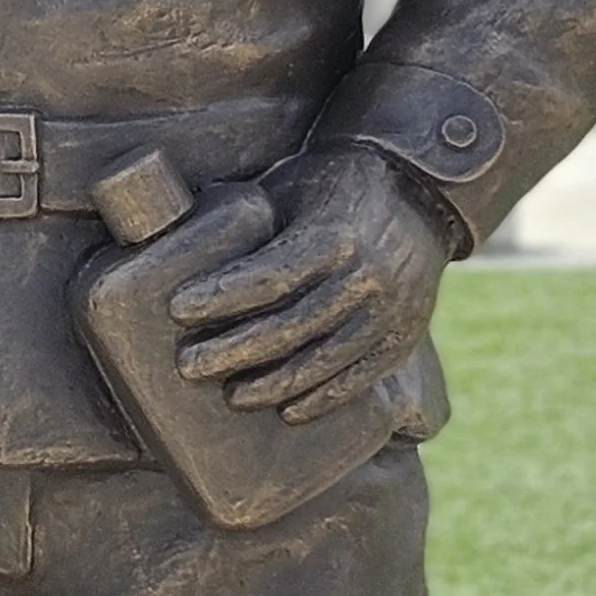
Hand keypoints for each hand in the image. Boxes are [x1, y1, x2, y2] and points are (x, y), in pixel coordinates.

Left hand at [167, 146, 450, 424]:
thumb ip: (250, 226)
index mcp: (335, 236)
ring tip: (233, 395)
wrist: (418, 190)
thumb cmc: (335, 185)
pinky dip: (323, 398)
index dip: (221, 297)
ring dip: (274, 384)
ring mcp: (390, 312)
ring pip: (323, 360)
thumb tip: (179, 248)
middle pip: (289, 327)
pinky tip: (289, 411)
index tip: (177, 308)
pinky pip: (359, 377)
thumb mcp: (292, 188)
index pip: (269, 277)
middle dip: (234, 351)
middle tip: (188, 366)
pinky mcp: (403, 336)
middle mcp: (366, 277)